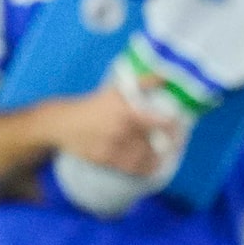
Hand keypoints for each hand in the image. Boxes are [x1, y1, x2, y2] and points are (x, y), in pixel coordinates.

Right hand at [47, 86, 181, 175]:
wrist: (62, 123)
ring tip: (163, 157)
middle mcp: (122, 130)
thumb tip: (165, 76)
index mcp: (128, 111)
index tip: (181, 130)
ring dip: (156, 158)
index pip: (162, 123)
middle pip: (154, 142)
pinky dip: (144, 168)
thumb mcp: (116, 90)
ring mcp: (113, 146)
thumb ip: (143, 82)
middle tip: (176, 144)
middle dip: (167, 145)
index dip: (175, 129)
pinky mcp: (105, 159)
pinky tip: (150, 167)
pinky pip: (131, 168)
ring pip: (144, 157)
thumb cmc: (93, 105)